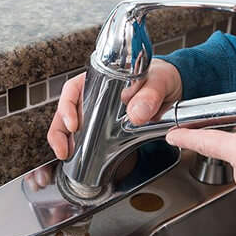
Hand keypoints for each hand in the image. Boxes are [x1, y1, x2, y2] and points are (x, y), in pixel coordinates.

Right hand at [47, 59, 181, 159]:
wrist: (175, 89)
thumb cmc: (163, 77)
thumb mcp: (160, 81)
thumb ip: (150, 94)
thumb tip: (136, 113)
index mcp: (103, 78)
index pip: (74, 88)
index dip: (67, 105)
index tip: (72, 123)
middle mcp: (97, 95)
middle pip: (68, 110)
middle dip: (59, 130)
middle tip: (63, 148)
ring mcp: (101, 112)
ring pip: (74, 125)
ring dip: (66, 141)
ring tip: (66, 155)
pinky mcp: (110, 127)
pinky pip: (91, 137)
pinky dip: (83, 148)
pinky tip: (80, 157)